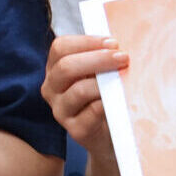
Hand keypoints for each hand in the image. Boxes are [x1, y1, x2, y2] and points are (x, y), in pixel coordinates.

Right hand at [42, 35, 124, 157]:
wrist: (111, 133)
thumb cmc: (105, 95)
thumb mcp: (98, 72)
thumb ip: (100, 57)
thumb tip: (116, 43)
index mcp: (54, 69)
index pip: (60, 47)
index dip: (86, 41)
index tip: (113, 42)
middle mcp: (51, 89)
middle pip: (66, 67)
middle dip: (98, 59)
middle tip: (123, 57)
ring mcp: (60, 111)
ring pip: (79, 90)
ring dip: (105, 82)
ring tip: (124, 78)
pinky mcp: (75, 130)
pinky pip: (93, 112)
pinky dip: (108, 103)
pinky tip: (120, 99)